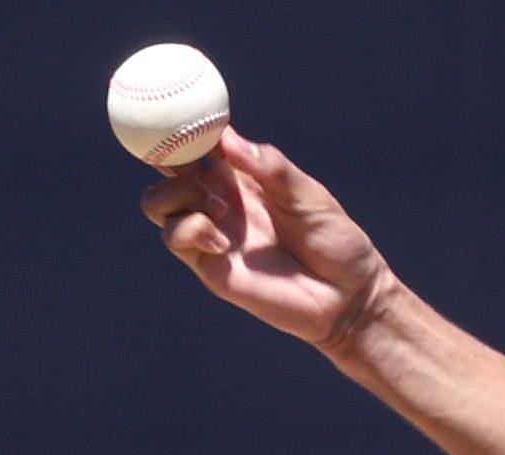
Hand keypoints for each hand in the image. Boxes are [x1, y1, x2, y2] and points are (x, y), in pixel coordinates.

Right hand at [138, 129, 395, 347]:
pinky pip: (173, 237)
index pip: (196, 141)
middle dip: (163, 152)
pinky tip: (224, 241)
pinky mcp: (209, 263)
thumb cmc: (334, 240)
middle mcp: (218, 198)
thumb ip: (269, 166)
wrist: (347, 296)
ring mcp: (211, 230)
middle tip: (188, 156)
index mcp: (240, 175)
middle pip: (164, 166)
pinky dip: (189, 229)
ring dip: (178, 194)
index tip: (179, 110)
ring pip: (157, 201)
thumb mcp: (307, 195)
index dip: (180, 124)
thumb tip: (227, 138)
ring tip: (221, 207)